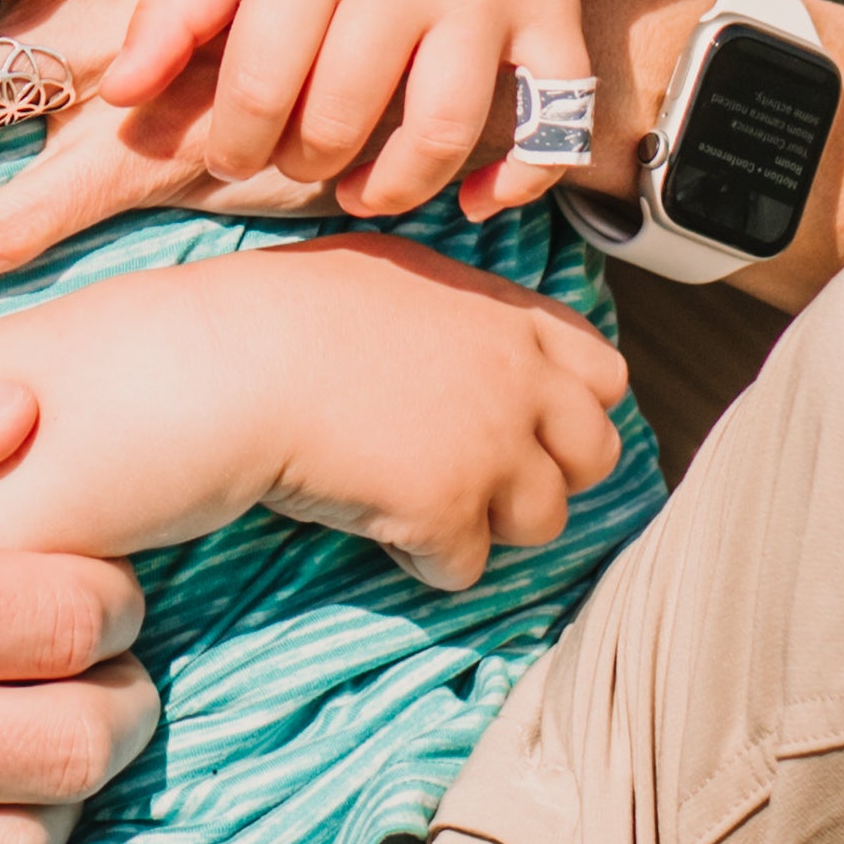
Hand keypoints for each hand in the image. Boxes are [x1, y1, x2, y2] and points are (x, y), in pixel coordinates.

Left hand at [101, 0, 583, 224]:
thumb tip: (116, 97)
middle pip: (341, 118)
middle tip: (292, 157)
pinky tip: (473, 196)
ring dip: (392, 188)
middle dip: (301, 161)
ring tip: (359, 186)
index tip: (226, 153)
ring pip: (438, 135)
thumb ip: (184, 2)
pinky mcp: (552, 19)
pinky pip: (550, 127)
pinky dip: (516, 180)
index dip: (231, 142)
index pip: (260, 82)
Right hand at [244, 240, 622, 591]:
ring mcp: (491, 452)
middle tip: (481, 474)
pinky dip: (423, 555)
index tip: (526, 422)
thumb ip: (464, 315)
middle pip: (596, 455)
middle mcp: (519, 383)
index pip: (604, 374)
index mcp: (508, 319)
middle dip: (548, 473)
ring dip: (489, 521)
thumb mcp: (397, 276)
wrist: (238, 366)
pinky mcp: (450, 515)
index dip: (571, 406)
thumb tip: (488, 344)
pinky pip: (466, 567)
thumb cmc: (292, 310)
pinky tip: (373, 518)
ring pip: (544, 521)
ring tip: (418, 494)